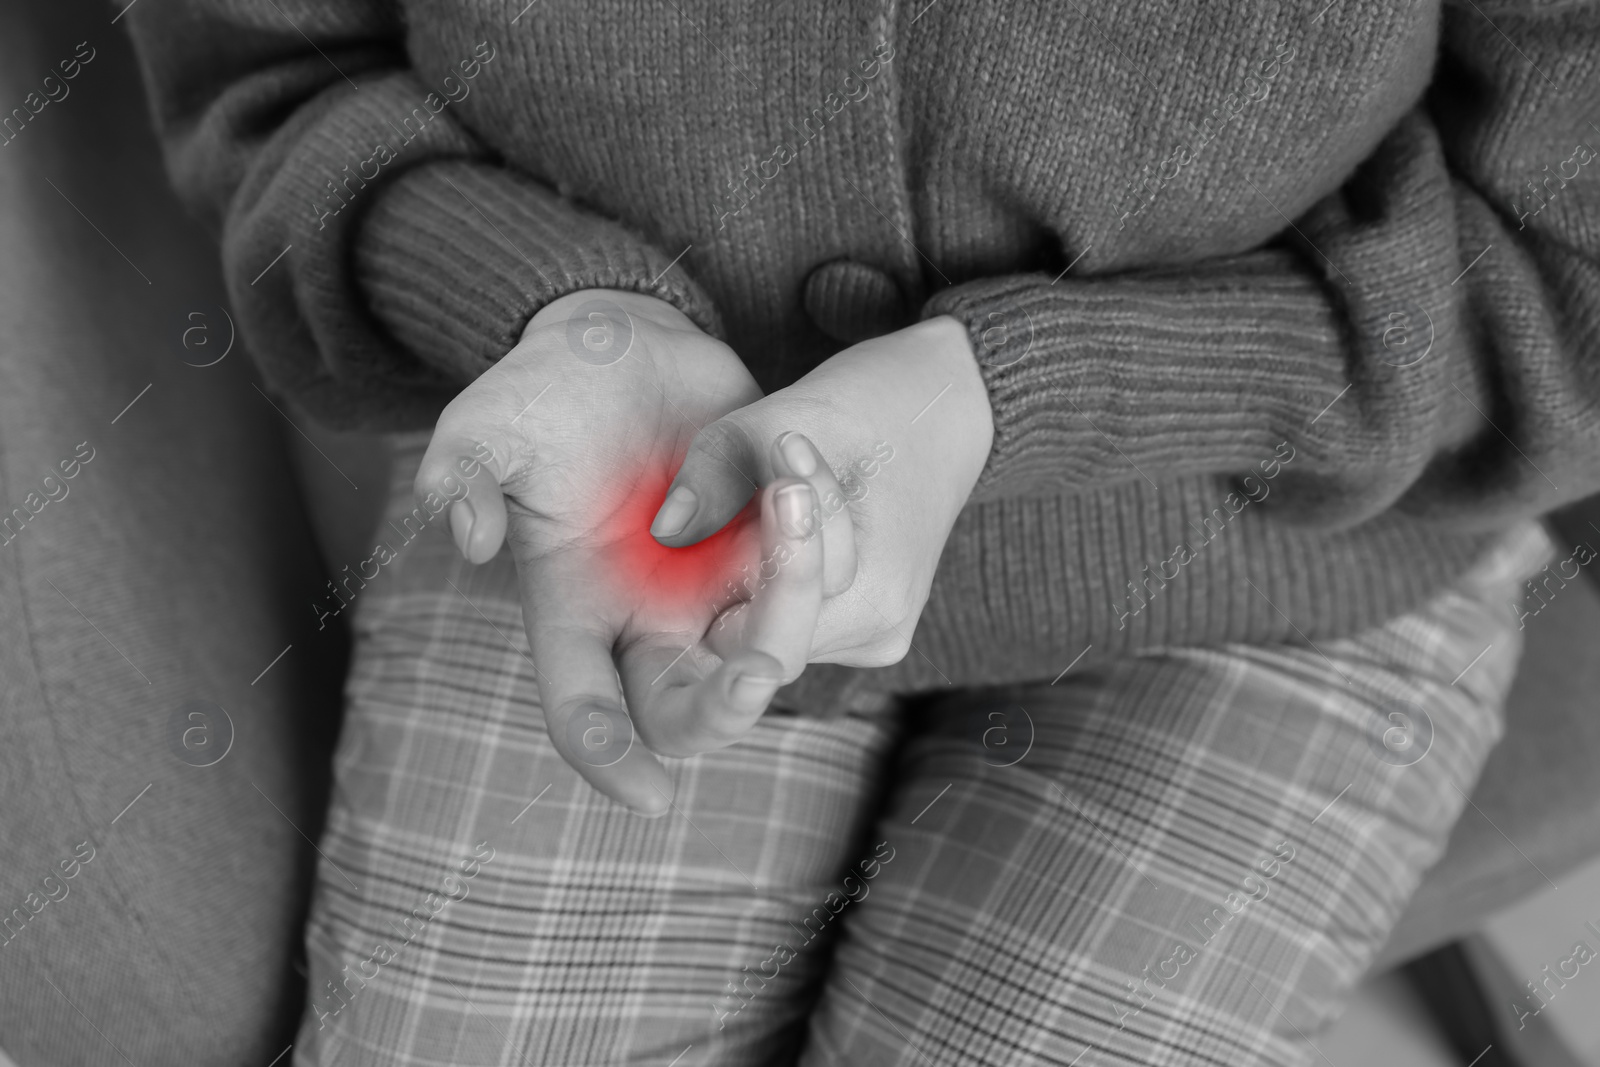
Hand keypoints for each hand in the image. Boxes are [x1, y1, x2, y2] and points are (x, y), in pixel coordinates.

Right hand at [415, 290, 829, 815]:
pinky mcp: (764, 545)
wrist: (626, 346)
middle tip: (755, 676)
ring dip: (791, 599)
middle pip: (691, 715)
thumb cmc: (542, 394)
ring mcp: (714, 586)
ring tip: (792, 493)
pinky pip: (814, 581)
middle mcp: (649, 617)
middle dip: (725, 713)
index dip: (610, 759)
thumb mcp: (487, 424)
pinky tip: (800, 468)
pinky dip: (820, 541)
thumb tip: (471, 541)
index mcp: (576, 610)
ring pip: (766, 650)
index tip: (650, 797)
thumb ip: (461, 475)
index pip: (586, 710)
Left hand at [651, 315, 992, 668]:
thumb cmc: (867, 407)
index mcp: (872, 601)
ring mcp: (871, 636)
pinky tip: (789, 527)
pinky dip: (775, 577)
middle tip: (762, 493)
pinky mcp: (859, 625)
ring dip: (755, 570)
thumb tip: (666, 531)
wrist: (944, 410)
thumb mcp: (785, 419)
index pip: (761, 629)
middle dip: (744, 567)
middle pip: (762, 636)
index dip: (743, 565)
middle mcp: (876, 636)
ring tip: (781, 494)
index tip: (769, 487)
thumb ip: (719, 473)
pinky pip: (792, 616)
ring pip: (771, 628)